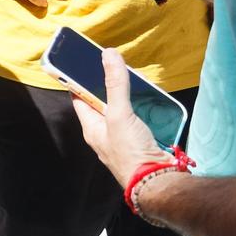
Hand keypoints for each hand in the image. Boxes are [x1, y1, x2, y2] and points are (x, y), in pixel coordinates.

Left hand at [71, 47, 170, 191]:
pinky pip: (139, 120)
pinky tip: (152, 100)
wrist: (156, 181)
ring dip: (129, 97)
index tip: (84, 62)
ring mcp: (123, 139)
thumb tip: (108, 54)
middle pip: (104, 103)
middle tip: (118, 67)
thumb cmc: (130, 152)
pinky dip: (144, 108)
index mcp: (92, 127)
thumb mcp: (119, 115)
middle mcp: (105, 133)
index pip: (80, 98)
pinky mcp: (140, 142)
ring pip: (123, 111)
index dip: (79, 80)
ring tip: (137, 79)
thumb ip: (115, 85)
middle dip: (110, 86)